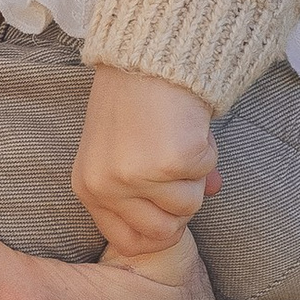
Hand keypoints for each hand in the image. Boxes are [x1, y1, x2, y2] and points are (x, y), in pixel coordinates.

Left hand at [71, 66, 219, 274]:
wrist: (147, 57)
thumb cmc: (136, 101)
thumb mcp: (130, 148)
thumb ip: (158, 184)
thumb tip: (209, 192)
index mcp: (89, 188)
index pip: (128, 242)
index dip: (158, 231)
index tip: (169, 207)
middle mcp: (107, 187)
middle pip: (163, 233)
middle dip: (181, 206)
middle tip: (177, 169)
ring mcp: (137, 176)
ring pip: (189, 206)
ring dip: (194, 175)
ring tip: (177, 138)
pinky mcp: (171, 161)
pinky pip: (204, 174)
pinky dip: (206, 151)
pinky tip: (188, 126)